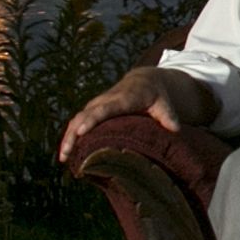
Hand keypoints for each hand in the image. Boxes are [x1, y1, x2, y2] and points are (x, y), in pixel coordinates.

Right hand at [57, 65, 212, 161]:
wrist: (144, 81)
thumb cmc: (155, 96)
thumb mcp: (164, 103)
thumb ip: (168, 115)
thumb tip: (175, 129)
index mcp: (123, 99)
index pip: (105, 109)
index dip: (92, 120)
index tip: (82, 131)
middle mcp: (105, 100)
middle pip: (85, 115)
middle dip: (74, 133)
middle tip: (66, 153)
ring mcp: (96, 105)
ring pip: (77, 119)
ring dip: (68, 138)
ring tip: (63, 158)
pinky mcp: (92, 110)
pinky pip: (77, 122)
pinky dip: (71, 136)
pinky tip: (66, 154)